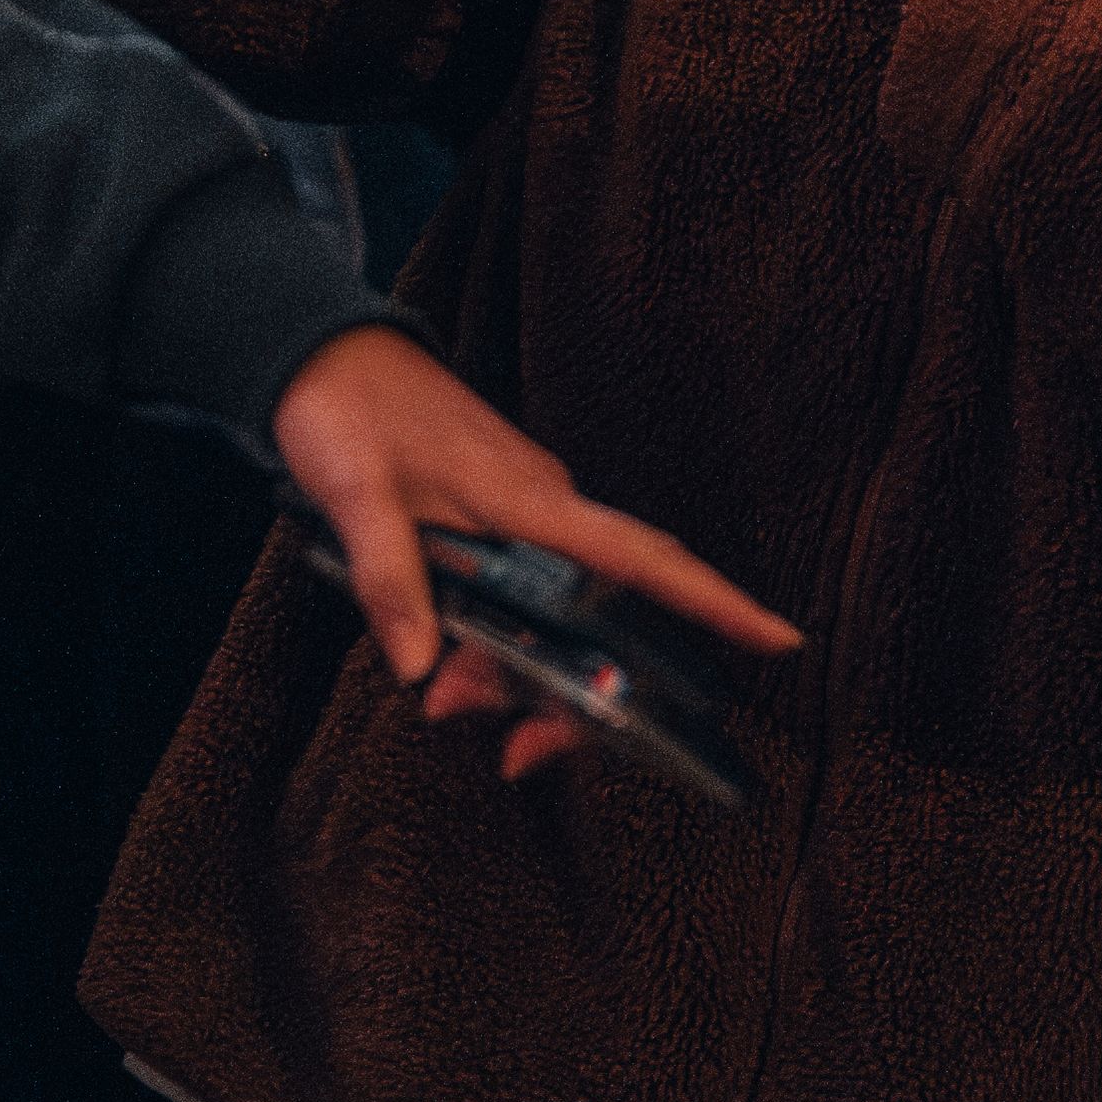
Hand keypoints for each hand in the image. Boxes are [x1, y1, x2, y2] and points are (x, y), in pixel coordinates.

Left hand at [265, 322, 796, 781]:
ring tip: (444, 698)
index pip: (642, 556)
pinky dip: (501, 645)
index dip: (714, 600)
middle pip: (605, 618)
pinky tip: (452, 665)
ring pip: (559, 620)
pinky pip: (528, 598)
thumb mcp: (356, 498)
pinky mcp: (499, 520)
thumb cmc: (346, 410)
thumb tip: (421, 671)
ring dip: (519, 676)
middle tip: (512, 752)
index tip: (779, 638)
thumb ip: (390, 583)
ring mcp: (524, 516)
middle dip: (579, 698)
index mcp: (529, 498)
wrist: (322, 350)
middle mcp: (544, 509)